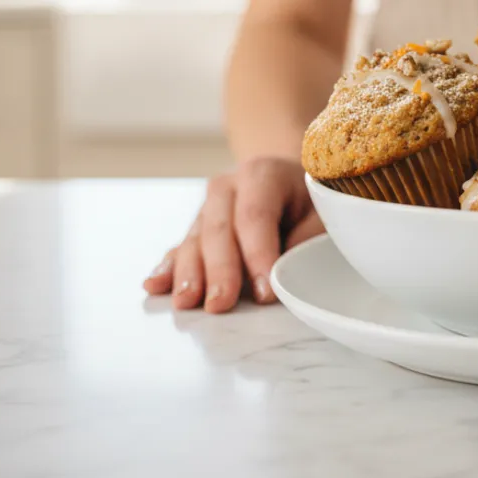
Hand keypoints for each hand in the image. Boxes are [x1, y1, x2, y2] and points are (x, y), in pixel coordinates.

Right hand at [143, 156, 324, 313]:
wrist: (286, 177)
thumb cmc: (308, 199)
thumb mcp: (321, 209)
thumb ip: (308, 237)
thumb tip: (286, 273)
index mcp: (262, 174)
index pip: (255, 215)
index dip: (257, 254)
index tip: (265, 292)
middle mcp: (228, 187)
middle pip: (219, 229)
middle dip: (219, 269)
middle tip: (220, 303)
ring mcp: (207, 207)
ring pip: (195, 240)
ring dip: (189, 272)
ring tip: (186, 301)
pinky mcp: (196, 228)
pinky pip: (179, 247)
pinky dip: (168, 268)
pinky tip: (155, 284)